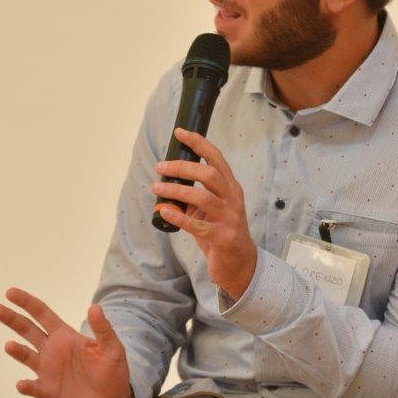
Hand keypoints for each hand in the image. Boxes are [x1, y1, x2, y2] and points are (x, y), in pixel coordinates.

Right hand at [0, 288, 131, 397]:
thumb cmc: (113, 371)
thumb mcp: (112, 348)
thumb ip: (103, 329)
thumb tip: (94, 306)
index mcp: (65, 335)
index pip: (42, 314)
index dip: (27, 303)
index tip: (10, 292)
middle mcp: (52, 350)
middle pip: (27, 330)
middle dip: (12, 319)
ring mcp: (47, 370)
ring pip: (26, 356)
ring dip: (16, 351)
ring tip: (10, 345)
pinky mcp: (47, 391)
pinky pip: (32, 388)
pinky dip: (25, 386)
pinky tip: (22, 384)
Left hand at [152, 128, 257, 299]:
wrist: (240, 264)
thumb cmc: (222, 232)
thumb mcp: (212, 209)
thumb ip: (196, 195)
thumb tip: (167, 183)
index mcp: (231, 187)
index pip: (216, 158)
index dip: (198, 143)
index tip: (179, 133)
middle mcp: (233, 199)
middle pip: (209, 174)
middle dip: (182, 167)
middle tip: (160, 168)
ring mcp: (229, 218)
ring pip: (202, 197)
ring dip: (176, 190)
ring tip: (157, 188)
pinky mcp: (222, 237)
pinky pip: (197, 225)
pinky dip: (178, 216)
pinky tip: (164, 211)